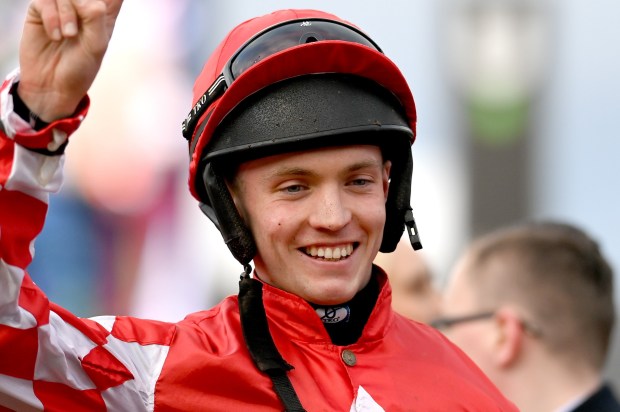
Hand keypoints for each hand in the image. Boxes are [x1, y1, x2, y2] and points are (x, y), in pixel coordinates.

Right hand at [17, 0, 123, 121]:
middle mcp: (82, 6)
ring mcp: (60, 6)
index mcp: (103, 13)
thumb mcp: (96, 46)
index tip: (97, 12)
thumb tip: (84, 0)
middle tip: (79, 28)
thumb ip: (95, 18)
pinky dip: (51, 17)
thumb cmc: (80, 68)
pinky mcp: (40, 10)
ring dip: (67, 14)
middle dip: (82, 5)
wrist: (52, 85)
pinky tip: (55, 36)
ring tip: (68, 36)